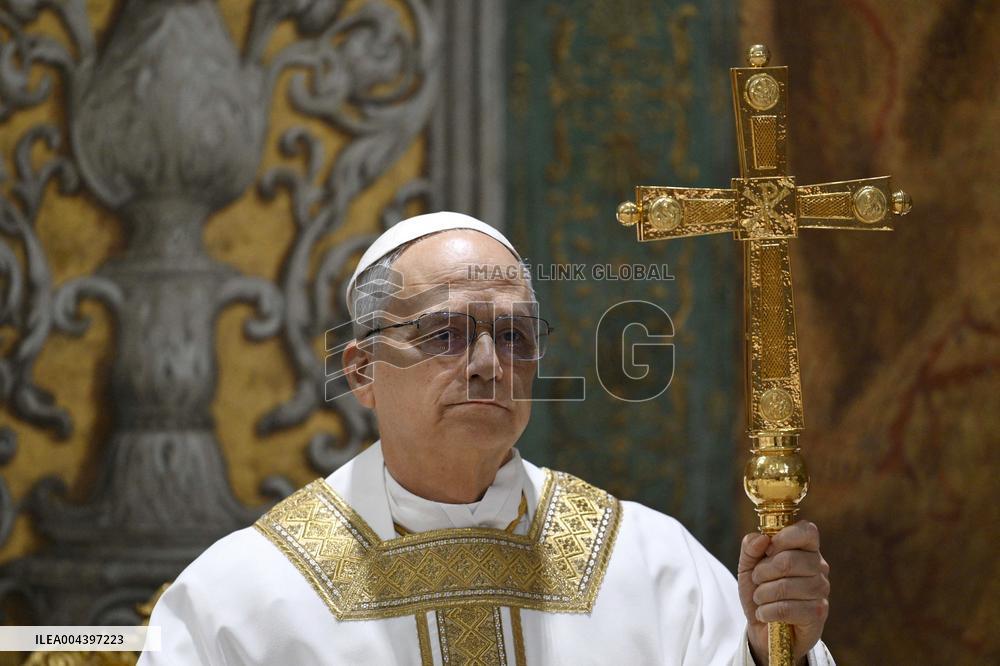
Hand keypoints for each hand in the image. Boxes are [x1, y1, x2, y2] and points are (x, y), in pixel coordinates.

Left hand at [738, 521, 829, 664]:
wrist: (763, 628)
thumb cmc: (760, 590)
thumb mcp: (748, 566)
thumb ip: (750, 547)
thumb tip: (762, 538)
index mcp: (805, 548)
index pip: (807, 531)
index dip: (784, 537)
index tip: (768, 549)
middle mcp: (819, 567)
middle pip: (789, 560)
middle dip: (763, 571)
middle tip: (756, 579)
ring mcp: (821, 590)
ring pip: (786, 586)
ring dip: (763, 594)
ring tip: (760, 598)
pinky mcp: (818, 614)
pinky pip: (787, 608)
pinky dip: (767, 611)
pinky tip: (765, 613)